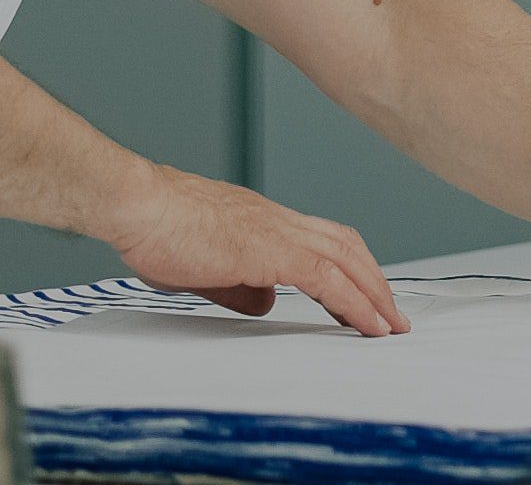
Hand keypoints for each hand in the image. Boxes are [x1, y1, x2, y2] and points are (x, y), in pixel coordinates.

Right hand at [102, 163, 408, 335]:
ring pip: (346, 259)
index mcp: (264, 221)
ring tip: (391, 326)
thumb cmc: (156, 230)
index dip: (352, 269)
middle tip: (393, 317)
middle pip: (346, 247)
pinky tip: (367, 325)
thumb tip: (266, 301)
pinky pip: (326, 277)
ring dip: (375, 294)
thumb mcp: (203, 266)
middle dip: (375, 283)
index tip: (367, 299)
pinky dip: (354, 302)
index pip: (325, 241)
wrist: (137, 204)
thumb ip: (239, 284)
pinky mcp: (270, 249)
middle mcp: (279, 220)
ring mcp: (277, 230)